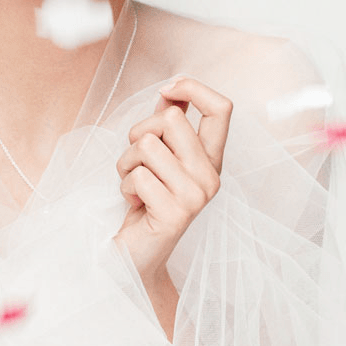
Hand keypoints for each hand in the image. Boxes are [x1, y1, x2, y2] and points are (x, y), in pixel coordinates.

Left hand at [114, 78, 231, 282]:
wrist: (135, 256)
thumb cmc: (143, 204)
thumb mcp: (158, 160)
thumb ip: (167, 128)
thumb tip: (171, 91)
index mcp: (211, 160)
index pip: (221, 109)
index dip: (193, 88)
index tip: (168, 90)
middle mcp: (210, 176)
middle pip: (171, 118)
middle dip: (139, 131)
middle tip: (137, 161)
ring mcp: (196, 196)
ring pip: (147, 145)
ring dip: (126, 163)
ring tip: (133, 184)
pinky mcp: (176, 213)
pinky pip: (138, 175)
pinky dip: (124, 186)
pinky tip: (134, 204)